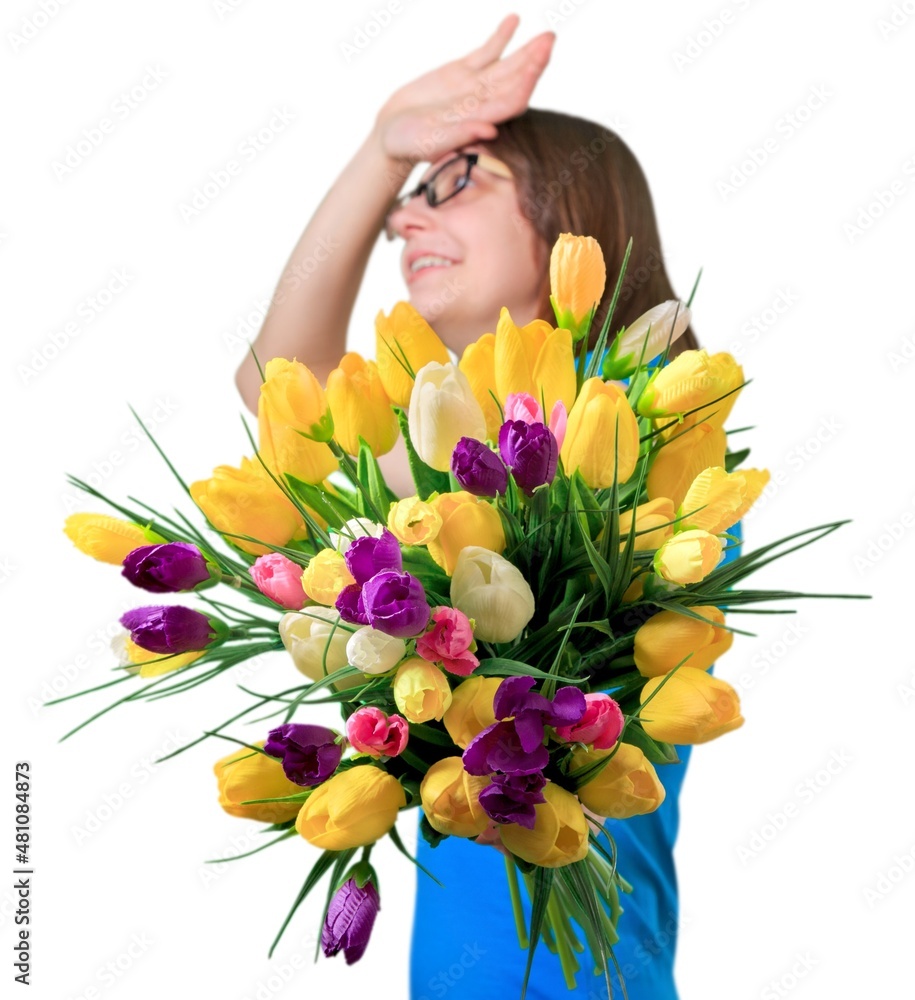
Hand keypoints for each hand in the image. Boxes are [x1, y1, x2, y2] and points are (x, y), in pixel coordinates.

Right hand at [375, 14, 554, 166]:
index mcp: (480, 121)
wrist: (392, 134)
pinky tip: (515, 20)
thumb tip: (491, 130)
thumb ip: (460, 135)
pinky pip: (487, 51)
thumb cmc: (409, 145)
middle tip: (550, 41)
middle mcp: (483, 103)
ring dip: (527, 50)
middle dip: (534, 62)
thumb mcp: (431, 142)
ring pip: (507, 64)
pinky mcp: (462, 71)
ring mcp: (475, 86)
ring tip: (547, 35)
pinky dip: (501, 37)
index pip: (511, 102)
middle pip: (516, 80)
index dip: (524, 84)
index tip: (534, 67)